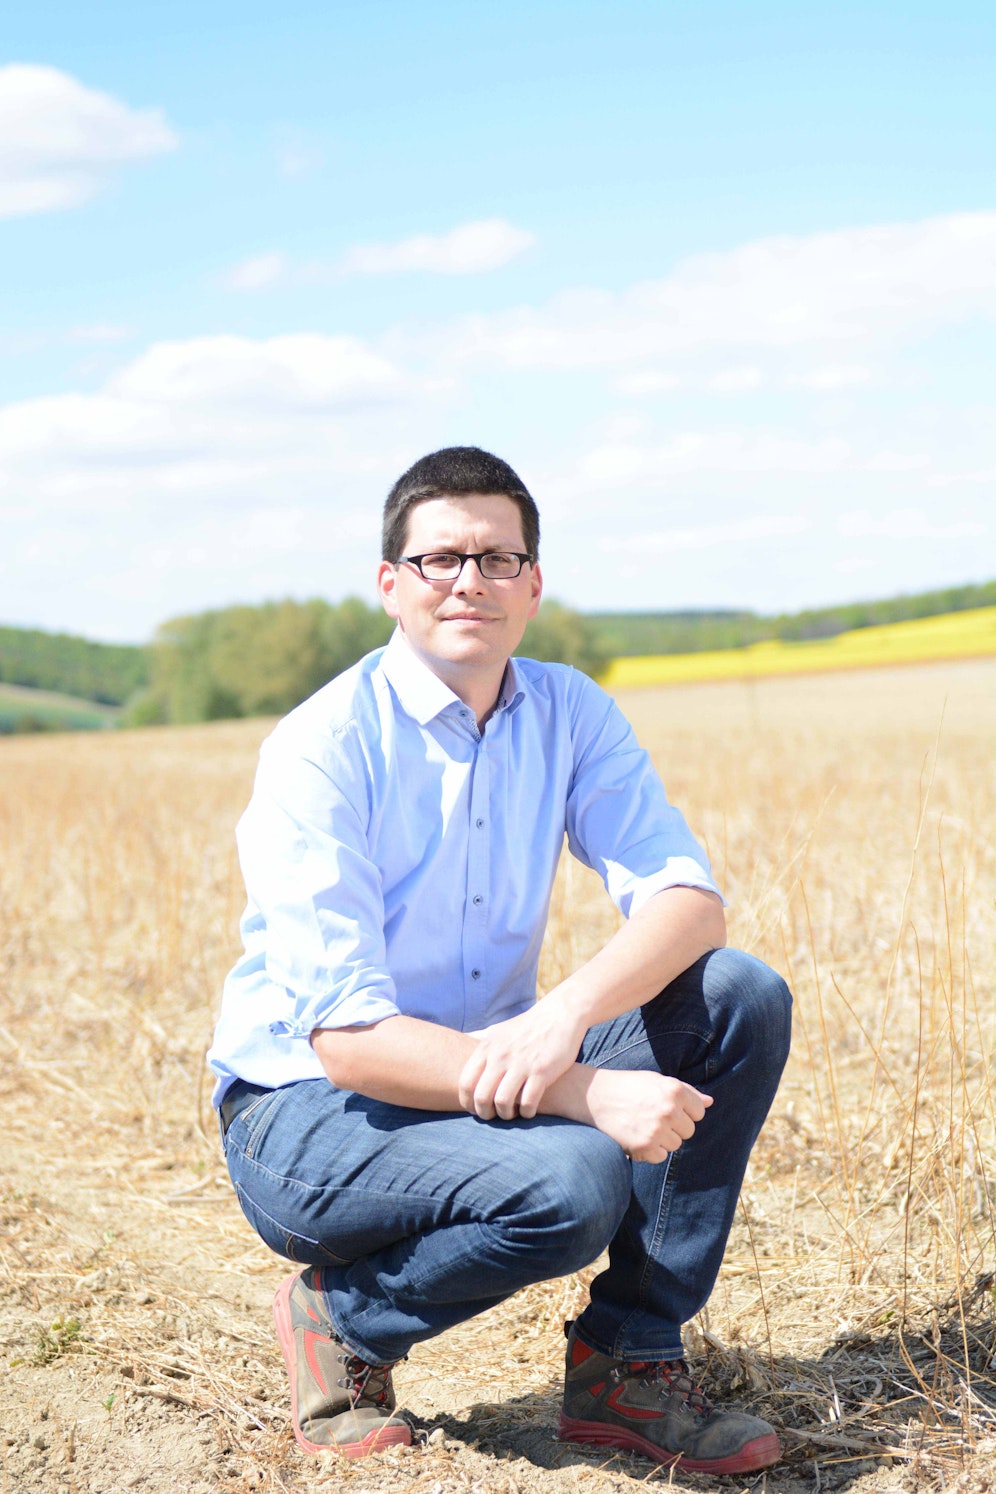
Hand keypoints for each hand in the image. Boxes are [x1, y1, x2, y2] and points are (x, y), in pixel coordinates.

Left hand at [458, 995, 585, 1120]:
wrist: (559, 1015)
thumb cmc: (526, 1027)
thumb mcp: (497, 1030)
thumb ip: (478, 1039)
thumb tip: (459, 1043)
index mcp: (487, 1048)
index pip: (465, 1083)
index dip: (467, 1102)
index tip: (475, 1109)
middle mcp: (501, 1056)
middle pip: (481, 1097)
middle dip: (485, 1114)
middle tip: (493, 1116)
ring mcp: (521, 1064)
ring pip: (503, 1102)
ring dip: (505, 1115)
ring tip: (512, 1113)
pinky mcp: (542, 1071)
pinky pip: (528, 1102)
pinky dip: (526, 1112)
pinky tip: (529, 1110)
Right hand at [583, 1070, 712, 1160]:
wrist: (594, 1097)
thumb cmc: (628, 1087)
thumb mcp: (657, 1081)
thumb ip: (686, 1091)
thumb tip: (710, 1101)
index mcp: (674, 1090)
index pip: (699, 1111)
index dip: (685, 1111)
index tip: (667, 1108)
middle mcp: (668, 1109)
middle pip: (689, 1130)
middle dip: (674, 1126)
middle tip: (652, 1117)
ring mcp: (657, 1129)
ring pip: (675, 1144)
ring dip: (662, 1139)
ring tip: (643, 1125)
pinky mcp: (645, 1146)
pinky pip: (661, 1156)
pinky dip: (650, 1150)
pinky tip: (636, 1136)